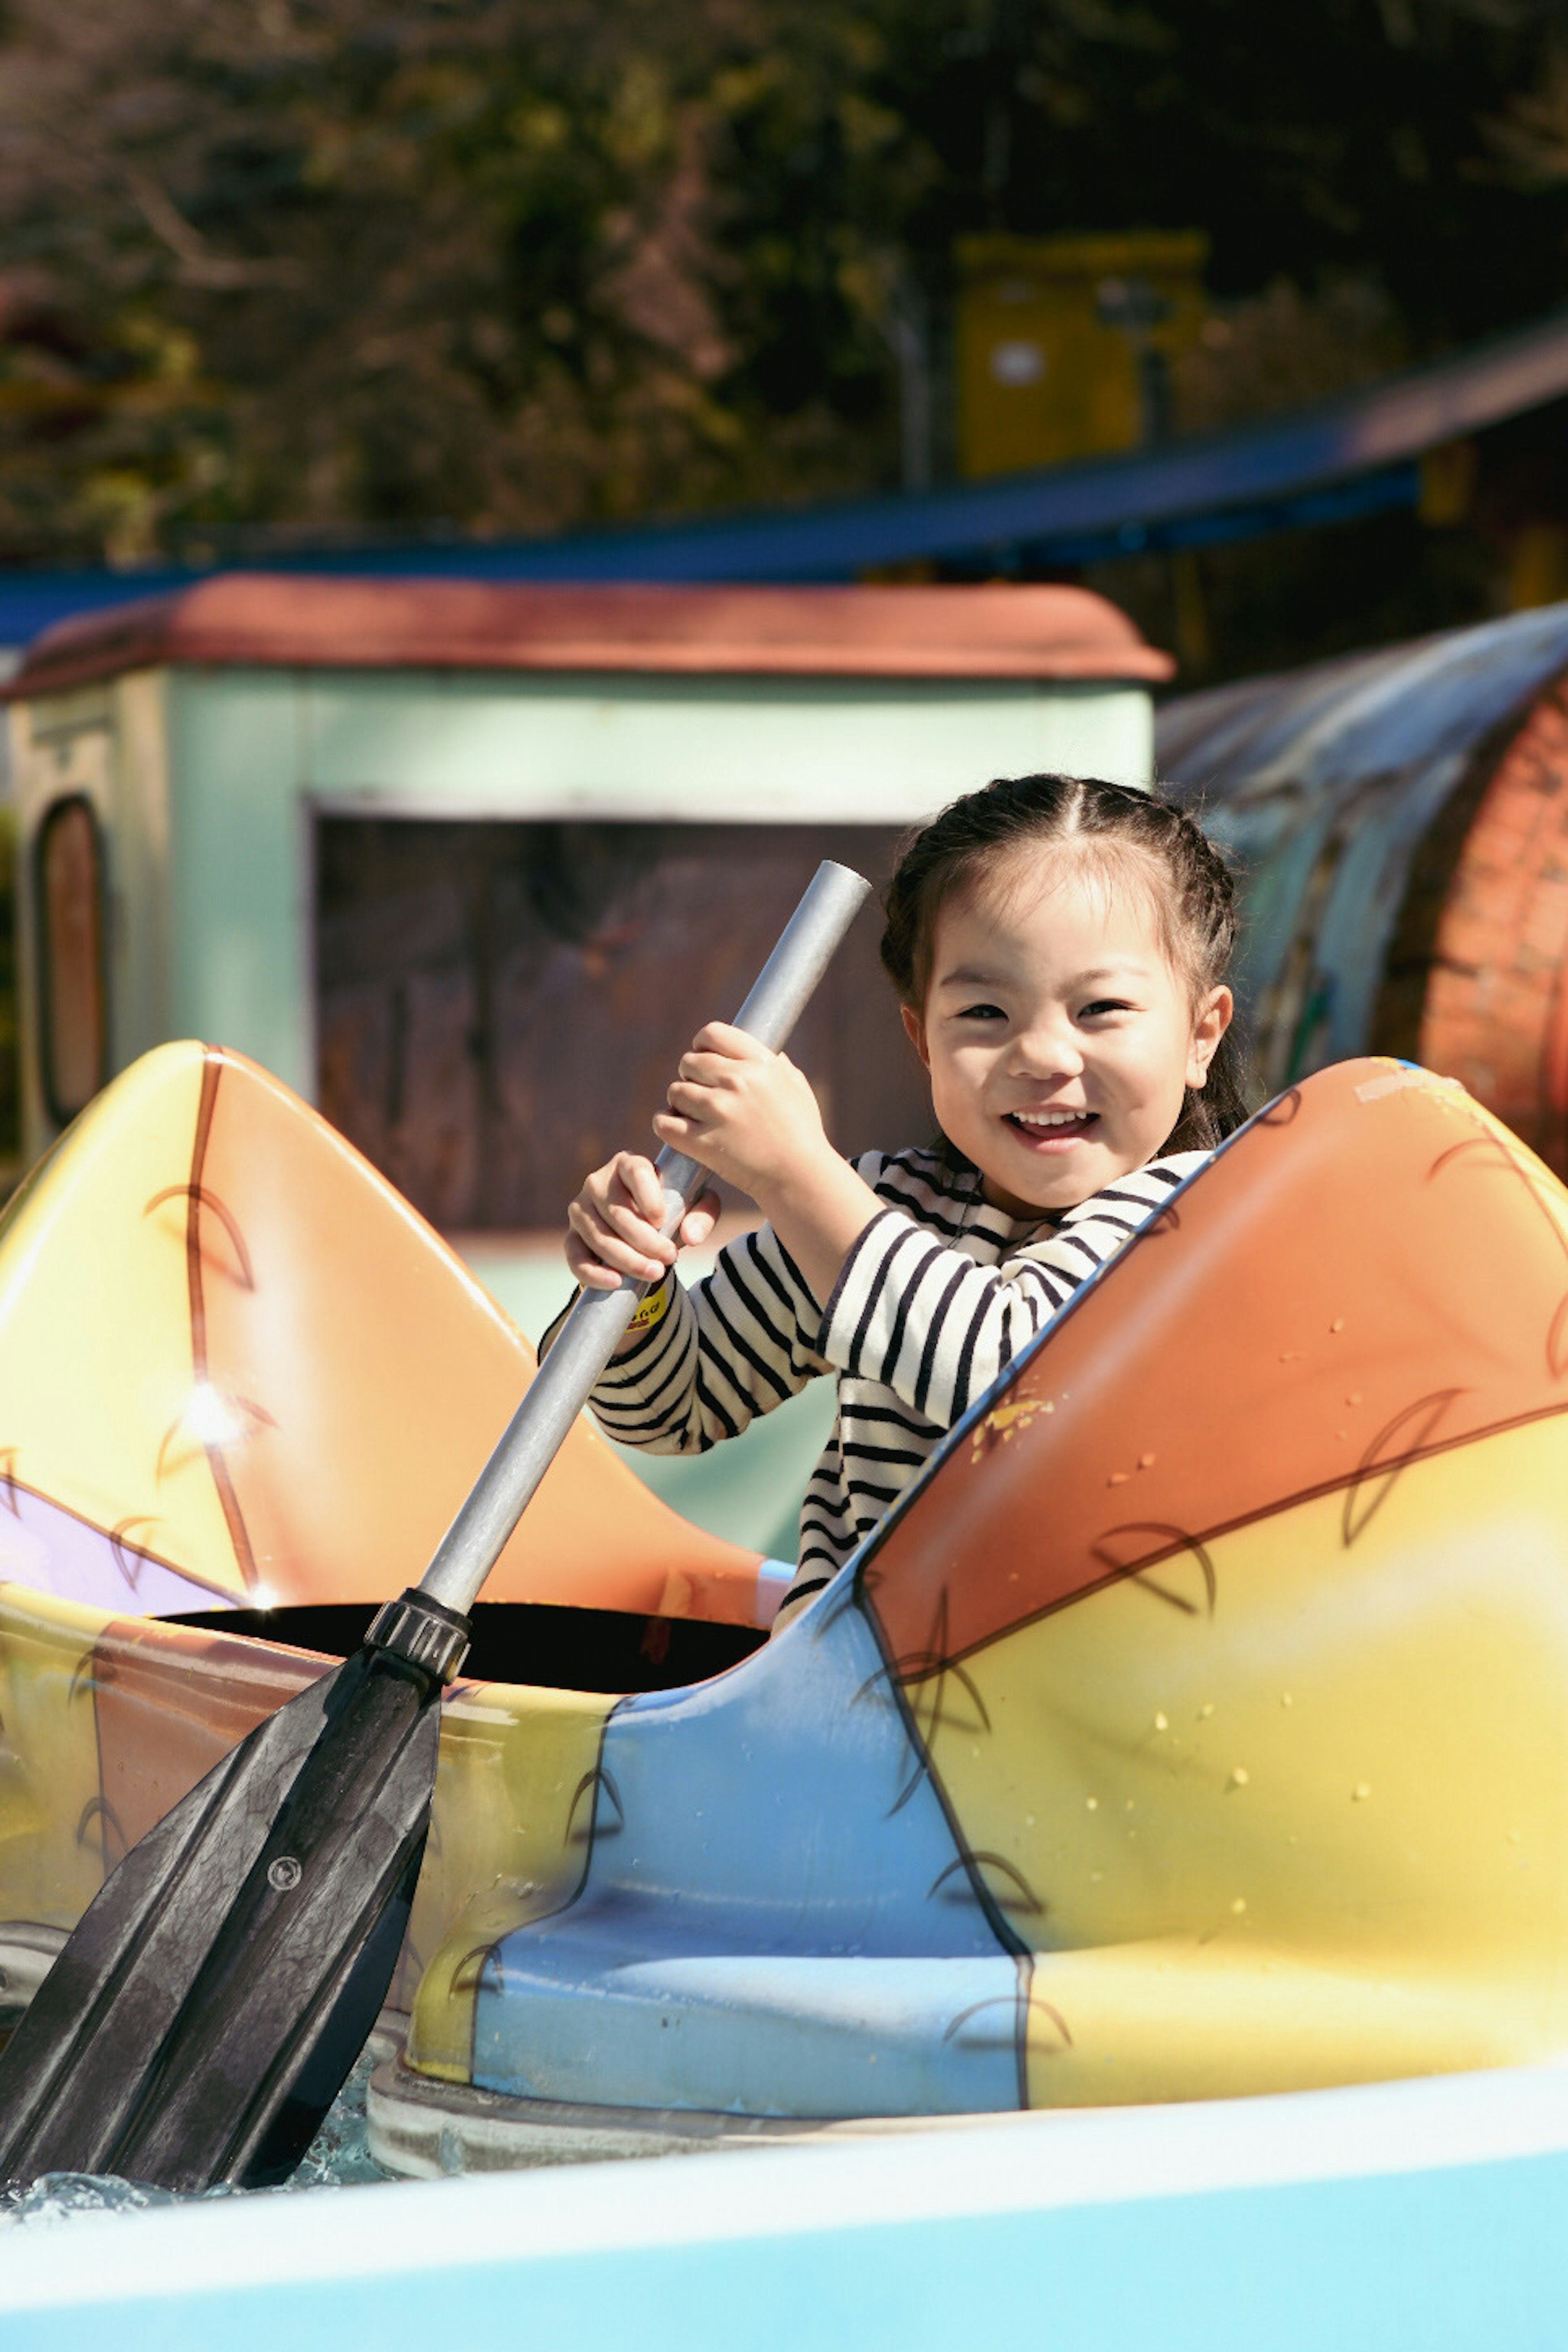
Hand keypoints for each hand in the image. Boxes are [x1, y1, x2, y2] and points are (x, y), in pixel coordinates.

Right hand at [565, 1151, 719, 1292]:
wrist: (645, 1229)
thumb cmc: (671, 1210)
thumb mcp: (695, 1207)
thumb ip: (703, 1215)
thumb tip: (691, 1237)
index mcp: (628, 1164)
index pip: (635, 1172)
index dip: (649, 1197)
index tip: (663, 1221)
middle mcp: (598, 1181)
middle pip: (617, 1211)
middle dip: (645, 1240)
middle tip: (669, 1258)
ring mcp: (580, 1209)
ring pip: (599, 1236)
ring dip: (627, 1259)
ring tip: (655, 1273)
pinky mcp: (571, 1236)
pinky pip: (576, 1257)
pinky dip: (594, 1273)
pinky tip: (617, 1282)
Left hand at [652, 1023, 832, 1200]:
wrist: (800, 1177)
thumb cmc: (802, 1134)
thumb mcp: (797, 1088)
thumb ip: (777, 1066)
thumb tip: (767, 1052)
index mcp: (760, 1063)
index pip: (712, 1033)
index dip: (702, 1045)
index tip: (703, 1058)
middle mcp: (737, 1081)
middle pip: (688, 1062)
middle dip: (692, 1077)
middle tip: (702, 1095)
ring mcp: (719, 1111)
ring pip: (675, 1091)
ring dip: (681, 1103)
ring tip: (695, 1116)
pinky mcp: (703, 1142)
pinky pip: (664, 1123)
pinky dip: (665, 1125)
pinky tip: (677, 1129)